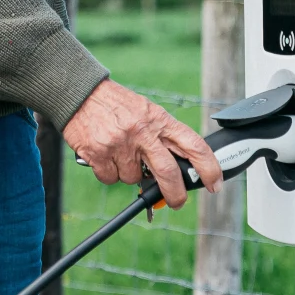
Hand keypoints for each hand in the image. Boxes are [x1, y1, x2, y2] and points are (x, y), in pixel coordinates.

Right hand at [62, 80, 221, 208]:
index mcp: (159, 120)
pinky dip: (109, 173)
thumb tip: (177, 169)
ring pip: (134, 179)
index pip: (193, 145)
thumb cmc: (116, 104)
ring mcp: (120, 144)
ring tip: (120, 154)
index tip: (215, 183)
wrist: (80, 92)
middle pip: (168, 173)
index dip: (209, 167)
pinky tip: (104, 156)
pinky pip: (110, 179)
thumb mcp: (146, 112)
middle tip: (178, 202)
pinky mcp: (99, 154)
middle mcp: (142, 132)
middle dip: (176, 194)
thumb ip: (161, 137)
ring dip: (129, 175)